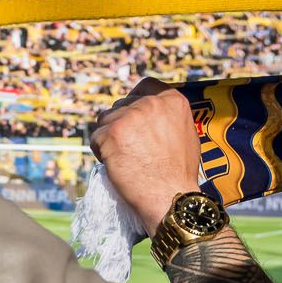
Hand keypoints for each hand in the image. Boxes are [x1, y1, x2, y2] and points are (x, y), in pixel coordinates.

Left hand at [88, 79, 201, 232]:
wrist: (171, 197)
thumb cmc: (178, 172)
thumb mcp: (185, 133)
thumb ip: (167, 117)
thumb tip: (150, 112)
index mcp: (172, 100)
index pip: (145, 86)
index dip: (135, 101)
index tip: (133, 116)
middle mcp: (151, 103)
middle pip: (121, 104)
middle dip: (120, 123)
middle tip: (131, 148)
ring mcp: (130, 116)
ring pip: (105, 119)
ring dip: (109, 137)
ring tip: (125, 158)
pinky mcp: (112, 133)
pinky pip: (96, 138)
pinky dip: (101, 152)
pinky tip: (116, 165)